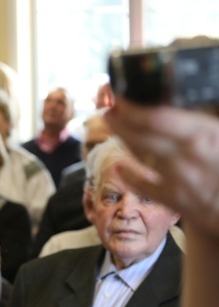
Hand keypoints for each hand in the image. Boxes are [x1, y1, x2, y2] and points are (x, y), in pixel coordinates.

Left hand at [105, 101, 218, 239]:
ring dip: (124, 139)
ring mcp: (179, 179)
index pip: (157, 119)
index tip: (120, 99)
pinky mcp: (175, 200)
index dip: (132, 109)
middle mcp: (187, 156)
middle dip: (120, 121)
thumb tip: (176, 104)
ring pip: (141, 156)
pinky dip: (129, 175)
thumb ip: (200, 122)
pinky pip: (144, 186)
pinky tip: (120, 166)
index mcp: (204, 134)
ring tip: (114, 126)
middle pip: (141, 136)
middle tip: (108, 110)